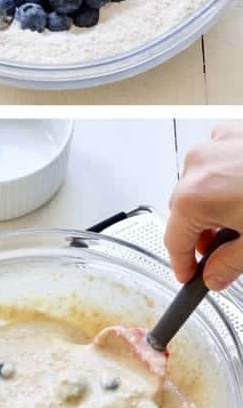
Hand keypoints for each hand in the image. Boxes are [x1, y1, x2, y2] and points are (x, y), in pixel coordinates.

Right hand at [165, 123, 242, 289]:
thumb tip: (215, 275)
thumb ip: (230, 265)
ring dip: (215, 202)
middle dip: (202, 231)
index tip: (190, 273)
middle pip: (185, 208)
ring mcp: (215, 144)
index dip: (184, 263)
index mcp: (196, 196)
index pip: (174, 239)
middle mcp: (198, 165)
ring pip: (200, 182)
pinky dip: (227, 177)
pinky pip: (218, 160)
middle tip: (225, 251)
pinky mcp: (234, 133)